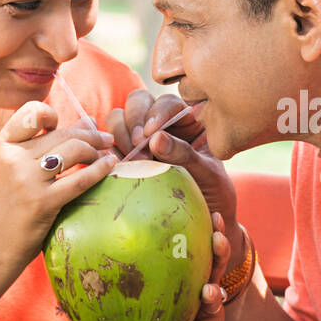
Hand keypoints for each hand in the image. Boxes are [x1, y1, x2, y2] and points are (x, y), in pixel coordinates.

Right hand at [0, 101, 116, 268]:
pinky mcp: (42, 203)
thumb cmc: (7, 207)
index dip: (53, 115)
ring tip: (105, 155)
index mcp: (2, 147)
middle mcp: (12, 158)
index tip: (66, 127)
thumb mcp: (14, 171)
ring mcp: (26, 180)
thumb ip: (44, 146)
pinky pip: (80, 179)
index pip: (32, 112)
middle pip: (62, 133)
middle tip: (106, 139)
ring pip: (74, 150)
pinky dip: (100, 169)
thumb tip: (89, 121)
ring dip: (96, 150)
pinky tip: (110, 165)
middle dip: (90, 134)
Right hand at [104, 90, 242, 272]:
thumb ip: (186, 154)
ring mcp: (140, 139)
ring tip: (133, 160)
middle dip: (134, 120)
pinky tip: (116, 165)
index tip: (150, 132)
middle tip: (138, 145)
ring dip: (120, 134)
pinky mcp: (124, 157)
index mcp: (188, 120)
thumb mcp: (208, 174)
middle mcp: (162, 124)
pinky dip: (107, 151)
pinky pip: (107, 146)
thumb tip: (156, 139)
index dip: (156, 112)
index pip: (168, 102)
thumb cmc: (214, 193)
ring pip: (118, 118)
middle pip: (138, 101)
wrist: (204, 219)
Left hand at [123, 211, 229, 320]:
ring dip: (213, 294)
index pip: (202, 244)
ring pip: (217, 298)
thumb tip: (81, 246)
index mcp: (187, 270)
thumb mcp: (126, 290)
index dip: (211, 229)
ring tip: (207, 292)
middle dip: (220, 251)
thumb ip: (115, 272)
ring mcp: (206, 310)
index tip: (212, 214)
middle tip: (217, 240)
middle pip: (216, 265)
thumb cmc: (136, 312)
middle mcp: (201, 286)